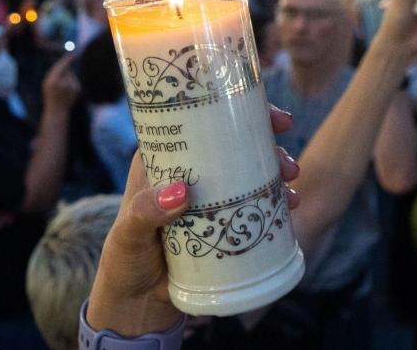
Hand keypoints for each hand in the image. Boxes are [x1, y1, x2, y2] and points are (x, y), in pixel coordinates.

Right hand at [42, 54, 79, 111]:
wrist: (57, 110)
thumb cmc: (50, 95)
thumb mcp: (47, 83)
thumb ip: (55, 72)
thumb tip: (66, 62)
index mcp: (53, 80)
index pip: (62, 66)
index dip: (67, 59)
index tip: (72, 53)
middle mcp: (63, 82)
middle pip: (67, 69)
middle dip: (66, 68)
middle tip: (61, 76)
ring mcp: (71, 86)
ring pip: (71, 75)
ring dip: (68, 77)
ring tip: (63, 88)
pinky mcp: (77, 89)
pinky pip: (74, 80)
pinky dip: (72, 83)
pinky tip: (68, 91)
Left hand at [86, 105, 299, 336]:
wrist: (136, 306)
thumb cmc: (124, 262)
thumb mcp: (129, 236)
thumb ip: (146, 214)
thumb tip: (182, 191)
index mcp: (162, 162)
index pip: (199, 121)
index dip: (235, 110)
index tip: (269, 116)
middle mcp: (189, 173)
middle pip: (232, 144)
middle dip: (266, 145)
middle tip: (286, 163)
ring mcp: (208, 198)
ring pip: (247, 172)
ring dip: (275, 172)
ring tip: (291, 186)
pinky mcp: (222, 223)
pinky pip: (253, 204)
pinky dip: (274, 201)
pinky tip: (290, 207)